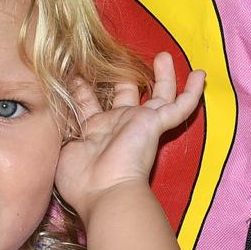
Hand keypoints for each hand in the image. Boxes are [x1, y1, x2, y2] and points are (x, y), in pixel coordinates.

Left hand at [55, 51, 205, 216]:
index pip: (91, 105)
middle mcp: (119, 125)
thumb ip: (58, 127)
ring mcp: (140, 124)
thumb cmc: (81, 180)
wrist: (105, 193)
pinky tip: (201, 75)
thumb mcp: (59, 146)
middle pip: (126, 95)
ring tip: (164, 56)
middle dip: (123, 78)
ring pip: (159, 96)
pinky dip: (192, 91)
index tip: (75, 73)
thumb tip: (48, 107)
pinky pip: (180, 106)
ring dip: (163, 77)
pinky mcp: (155, 123)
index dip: (83, 89)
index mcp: (95, 132)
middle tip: (121, 62)